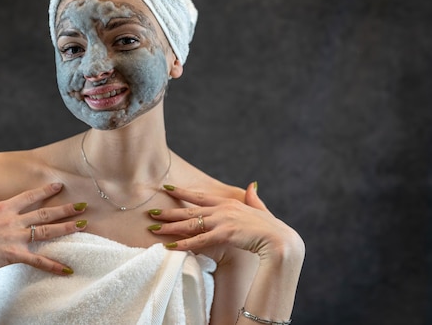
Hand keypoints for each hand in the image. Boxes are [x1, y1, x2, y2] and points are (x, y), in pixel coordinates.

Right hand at [0, 169, 87, 278]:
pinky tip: (68, 269)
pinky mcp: (13, 255)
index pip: (28, 196)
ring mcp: (14, 237)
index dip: (45, 190)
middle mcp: (11, 220)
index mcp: (1, 208)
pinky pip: (38, 260)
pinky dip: (54, 265)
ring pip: (46, 231)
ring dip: (66, 228)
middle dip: (66, 208)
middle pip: (44, 212)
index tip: (60, 185)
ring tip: (83, 224)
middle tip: (84, 205)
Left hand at [148, 182, 303, 260]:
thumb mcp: (260, 209)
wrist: (280, 240)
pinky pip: (199, 240)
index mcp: (228, 203)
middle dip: (169, 211)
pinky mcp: (224, 234)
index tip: (166, 188)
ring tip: (153, 230)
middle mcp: (223, 209)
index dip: (182, 192)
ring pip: (190, 224)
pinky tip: (170, 247)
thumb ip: (253, 198)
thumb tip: (252, 185)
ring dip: (170, 228)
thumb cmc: (271, 228)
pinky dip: (183, 244)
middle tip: (151, 212)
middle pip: (190, 210)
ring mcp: (223, 221)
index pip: (200, 195)